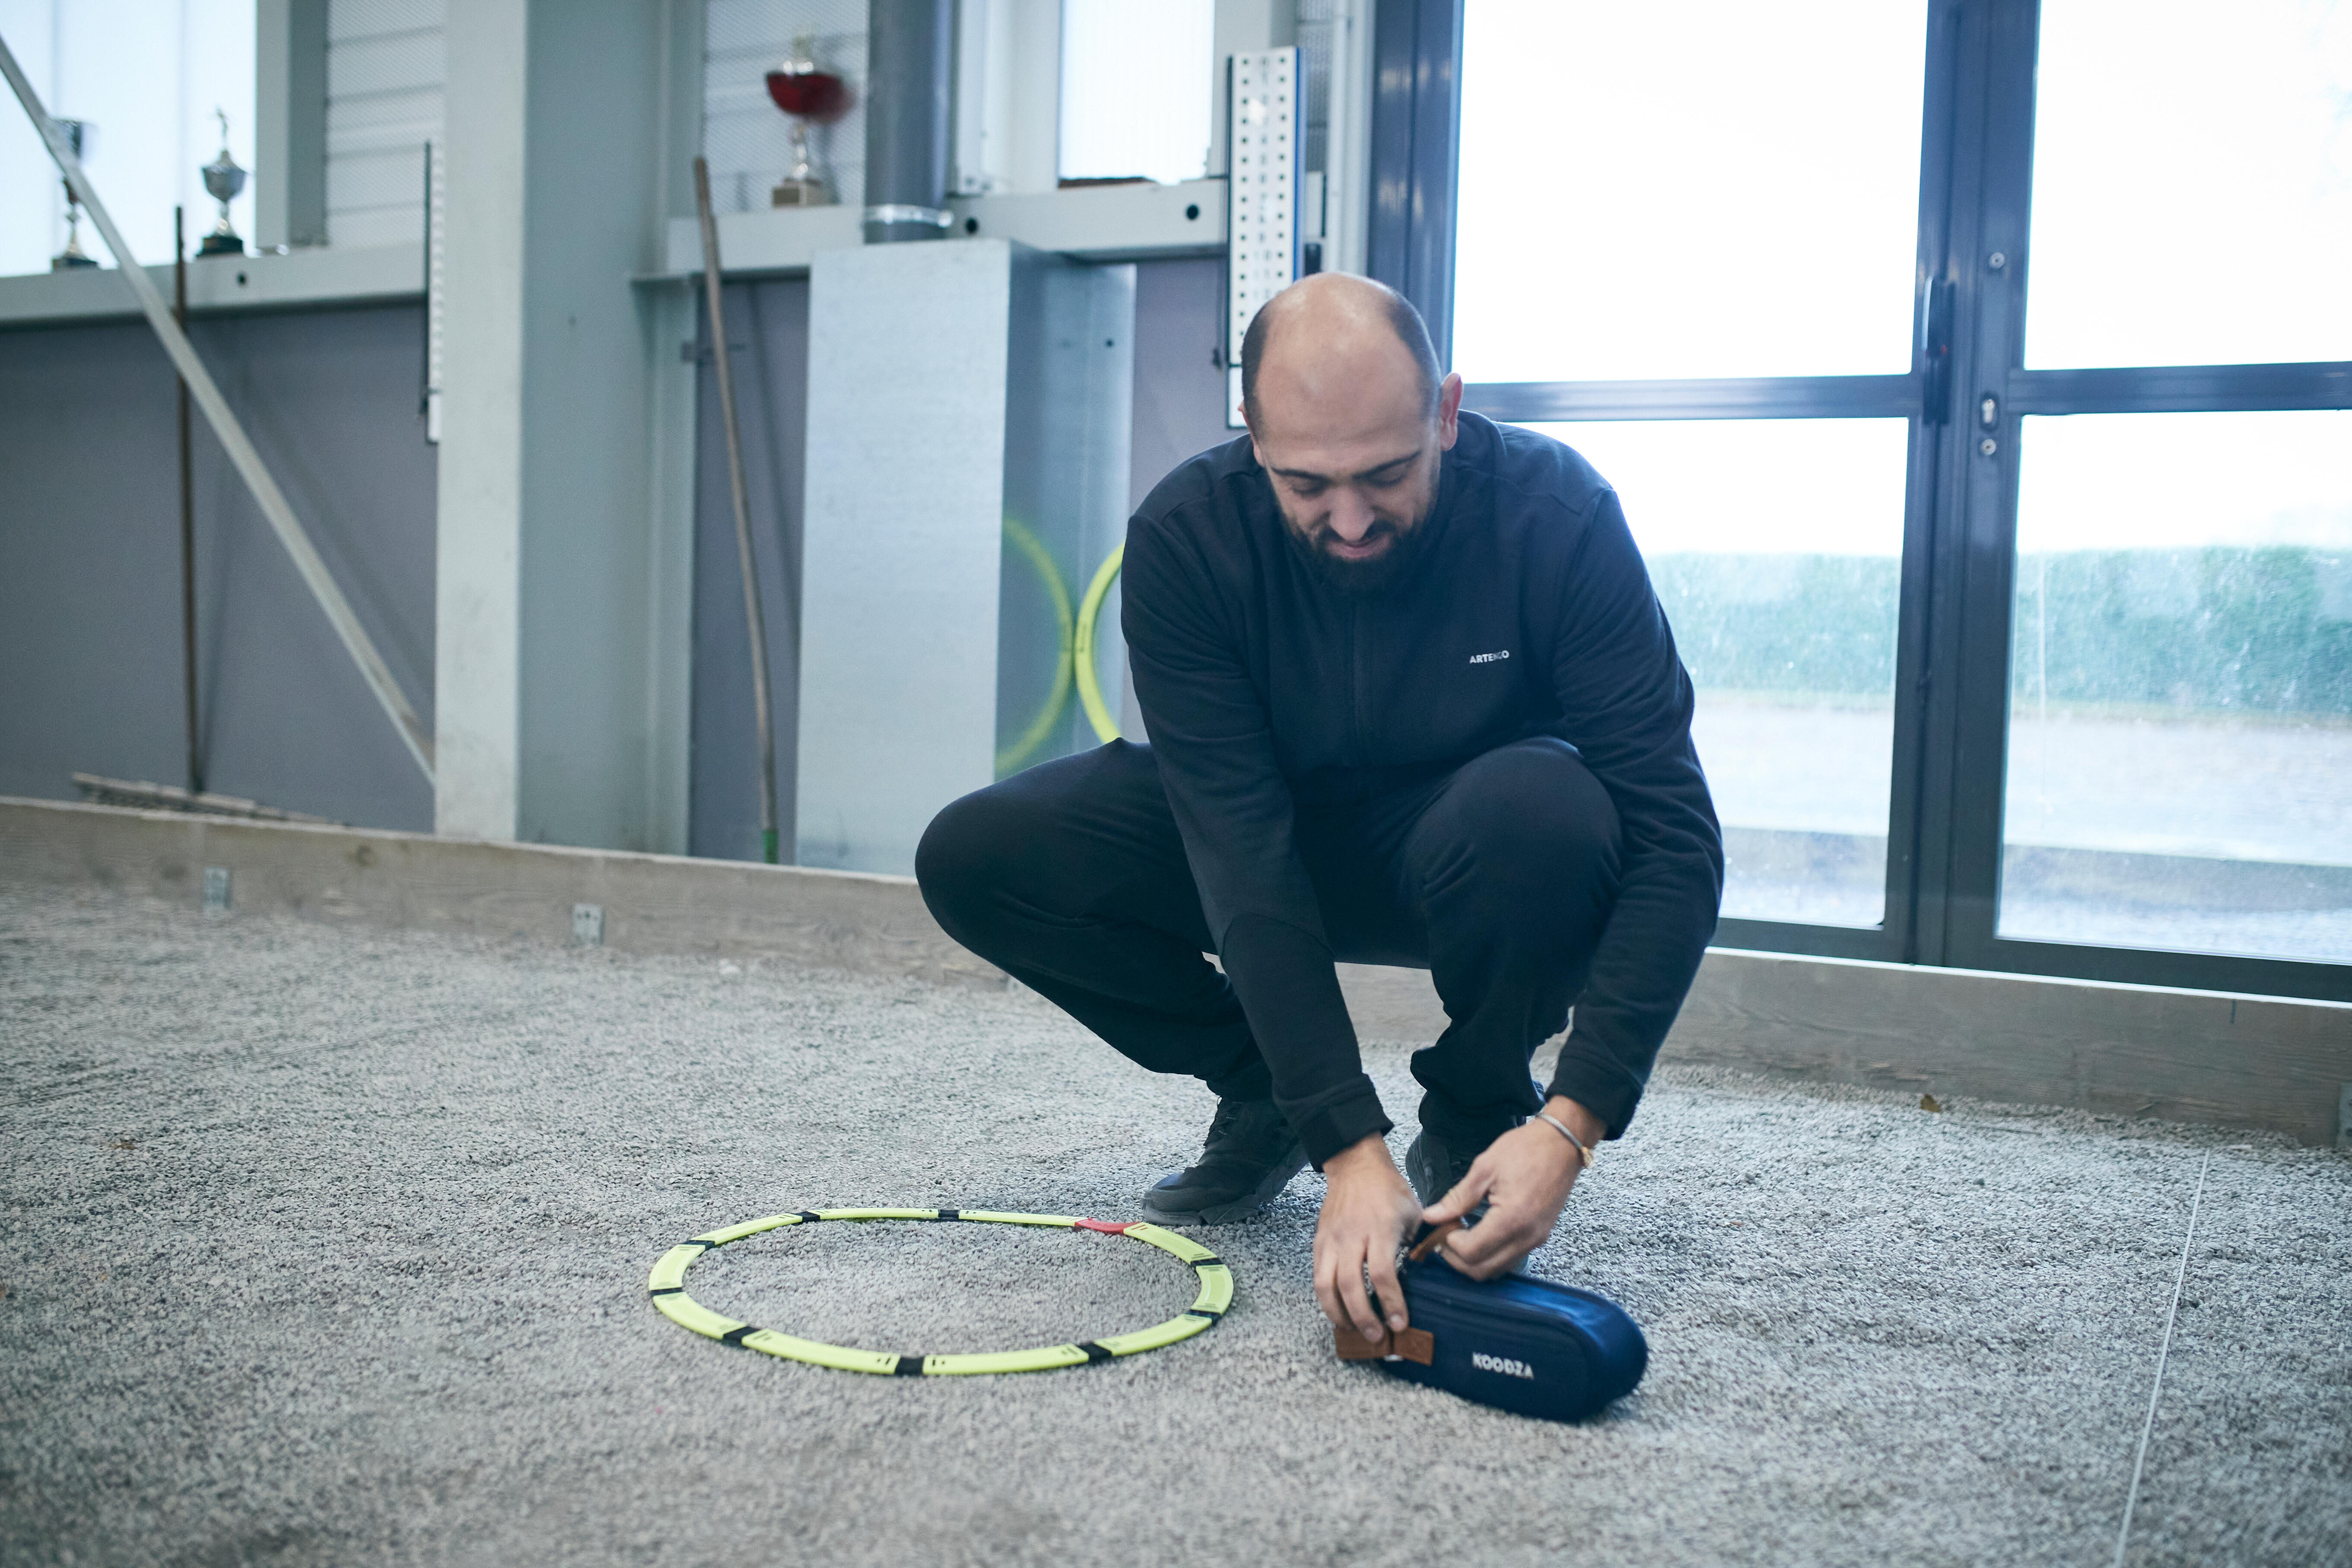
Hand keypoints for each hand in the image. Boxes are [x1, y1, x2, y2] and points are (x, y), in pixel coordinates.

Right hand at [1312, 1133, 1423, 1339]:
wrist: (1356, 1166)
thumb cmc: (1388, 1191)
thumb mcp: (1414, 1213)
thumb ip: (1420, 1244)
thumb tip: (1432, 1276)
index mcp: (1380, 1227)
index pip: (1382, 1273)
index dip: (1391, 1302)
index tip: (1400, 1322)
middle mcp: (1352, 1235)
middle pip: (1350, 1285)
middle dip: (1363, 1316)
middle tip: (1377, 1335)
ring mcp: (1331, 1240)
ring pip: (1326, 1285)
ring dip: (1338, 1313)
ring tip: (1353, 1330)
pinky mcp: (1319, 1242)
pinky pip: (1317, 1276)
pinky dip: (1326, 1298)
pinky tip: (1339, 1311)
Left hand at [1421, 1097, 1600, 1279]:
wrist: (1562, 1144)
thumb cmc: (1525, 1149)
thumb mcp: (1484, 1168)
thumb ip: (1457, 1198)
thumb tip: (1432, 1216)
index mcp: (1511, 1219)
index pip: (1471, 1252)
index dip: (1449, 1244)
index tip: (1441, 1226)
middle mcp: (1527, 1237)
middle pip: (1483, 1271)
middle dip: (1457, 1259)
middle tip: (1445, 1236)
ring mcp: (1536, 1239)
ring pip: (1498, 1269)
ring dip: (1474, 1261)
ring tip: (1460, 1236)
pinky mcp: (1540, 1236)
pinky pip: (1511, 1259)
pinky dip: (1491, 1255)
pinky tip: (1480, 1235)